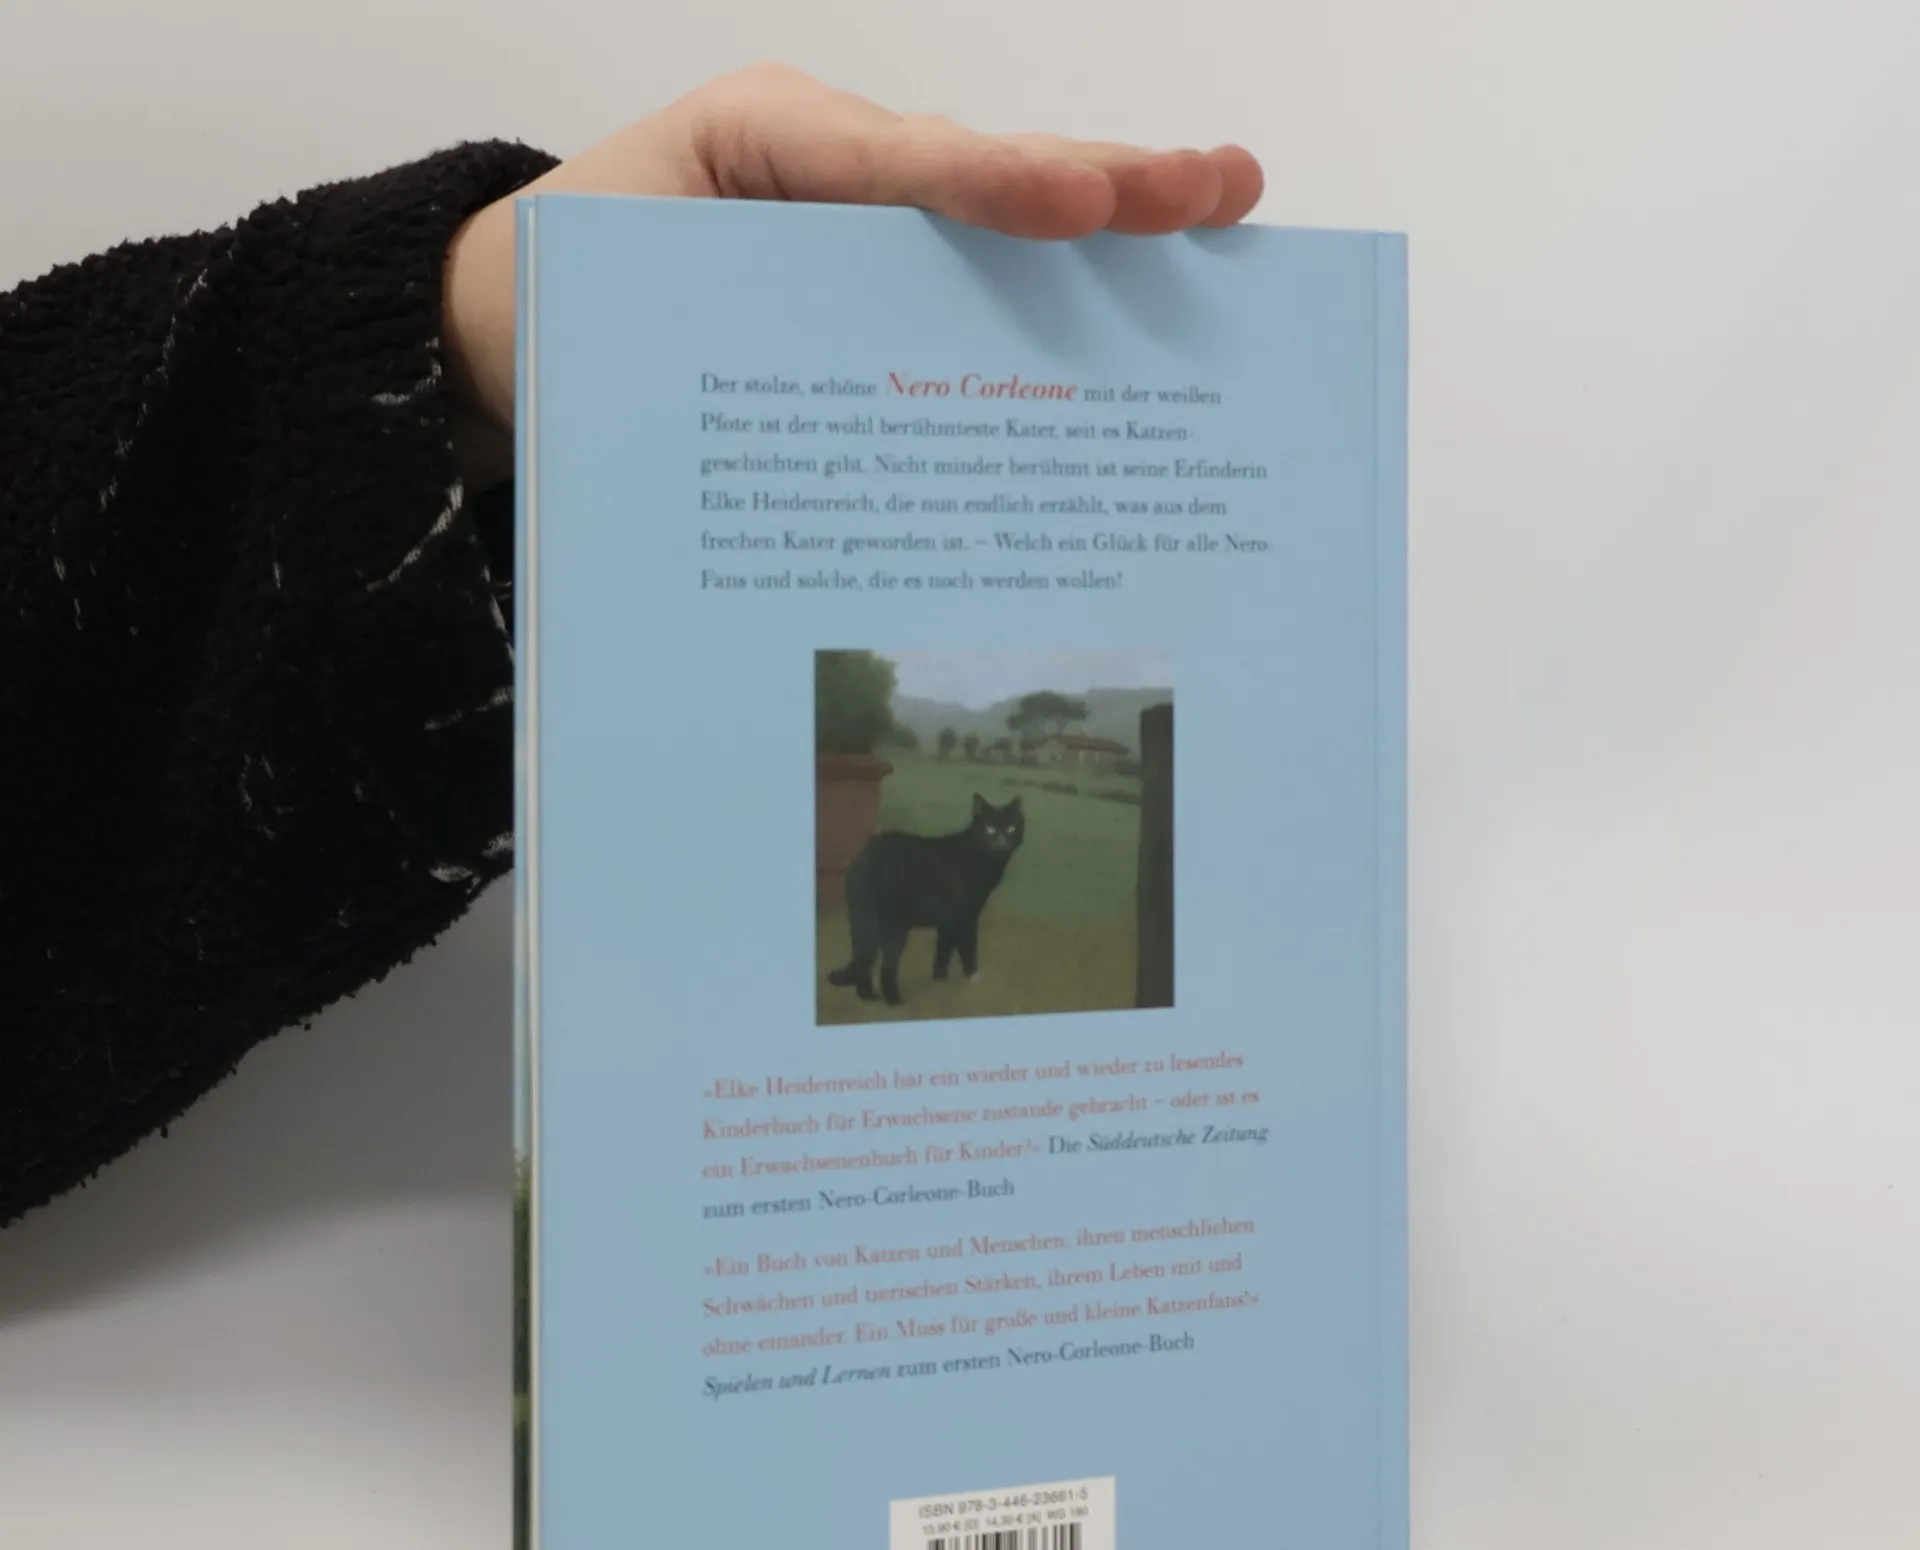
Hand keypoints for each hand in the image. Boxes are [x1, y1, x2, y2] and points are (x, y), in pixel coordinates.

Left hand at [442, 63, 1263, 484]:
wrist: (504, 320)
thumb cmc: (567, 288)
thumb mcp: (626, 280)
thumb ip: (730, 297)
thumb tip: (866, 401)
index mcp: (767, 150)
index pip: (895, 163)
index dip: (991, 183)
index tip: (1082, 200)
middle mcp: (834, 179)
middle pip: (982, 175)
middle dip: (1104, 183)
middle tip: (1214, 189)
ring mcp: (863, 232)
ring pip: (997, 224)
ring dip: (1113, 228)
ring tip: (1224, 207)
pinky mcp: (874, 299)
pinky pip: (969, 295)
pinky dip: (1058, 303)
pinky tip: (1142, 308)